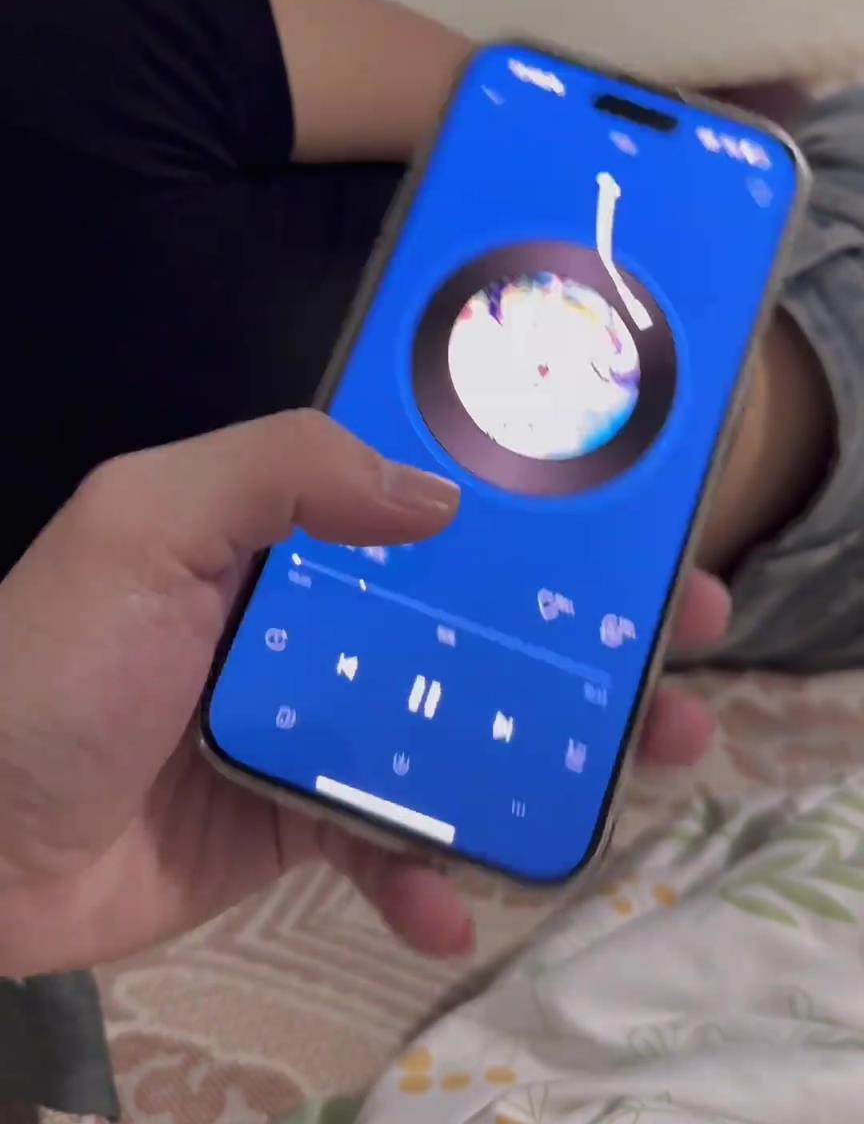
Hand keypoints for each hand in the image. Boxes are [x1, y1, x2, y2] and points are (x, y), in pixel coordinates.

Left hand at [0, 412, 727, 976]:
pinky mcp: (296, 824)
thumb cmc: (52, 666)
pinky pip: (387, 847)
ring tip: (641, 771)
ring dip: (550, 755)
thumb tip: (439, 497)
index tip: (630, 523)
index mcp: (282, 529)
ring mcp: (311, 725)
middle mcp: (312, 618)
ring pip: (457, 731)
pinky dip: (428, 877)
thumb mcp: (145, 526)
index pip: (430, 498)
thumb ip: (277, 473)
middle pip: (473, 619)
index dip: (532, 508)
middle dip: (580, 634)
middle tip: (680, 652)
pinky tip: (452, 903)